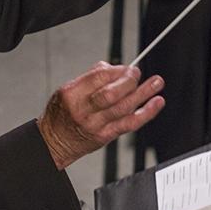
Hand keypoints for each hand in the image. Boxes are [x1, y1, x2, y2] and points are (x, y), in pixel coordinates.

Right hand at [37, 61, 164, 169]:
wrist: (54, 142)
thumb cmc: (59, 114)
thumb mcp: (65, 90)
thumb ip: (89, 78)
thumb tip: (112, 68)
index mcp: (72, 94)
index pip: (97, 77)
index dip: (115, 70)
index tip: (125, 67)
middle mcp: (84, 110)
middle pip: (111, 93)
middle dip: (128, 81)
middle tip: (136, 73)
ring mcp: (95, 125)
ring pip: (123, 108)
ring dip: (143, 93)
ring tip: (156, 83)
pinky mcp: (105, 136)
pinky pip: (129, 124)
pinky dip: (146, 112)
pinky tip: (155, 103)